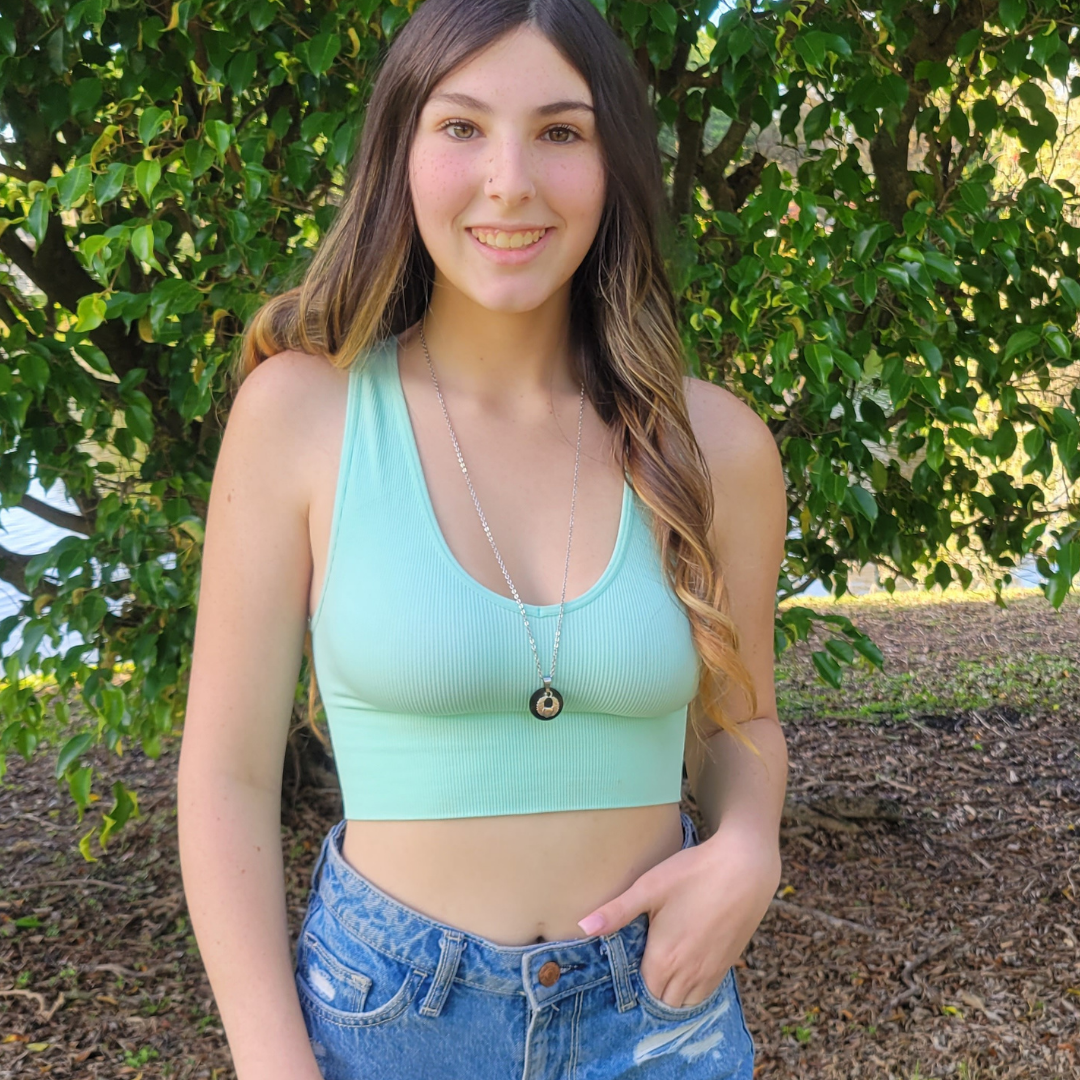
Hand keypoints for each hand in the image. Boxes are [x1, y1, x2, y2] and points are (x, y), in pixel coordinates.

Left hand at [576, 820, 780, 1008]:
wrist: (744, 867)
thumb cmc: (693, 873)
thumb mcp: (649, 887)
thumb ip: (616, 911)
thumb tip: (582, 926)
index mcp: (664, 959)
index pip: (640, 993)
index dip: (629, 987)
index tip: (620, 975)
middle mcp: (688, 974)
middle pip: (662, 1003)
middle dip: (648, 995)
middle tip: (635, 975)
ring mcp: (710, 972)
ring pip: (685, 1004)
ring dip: (670, 996)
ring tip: (657, 976)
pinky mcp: (727, 965)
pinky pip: (705, 994)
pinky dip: (691, 992)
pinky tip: (683, 971)